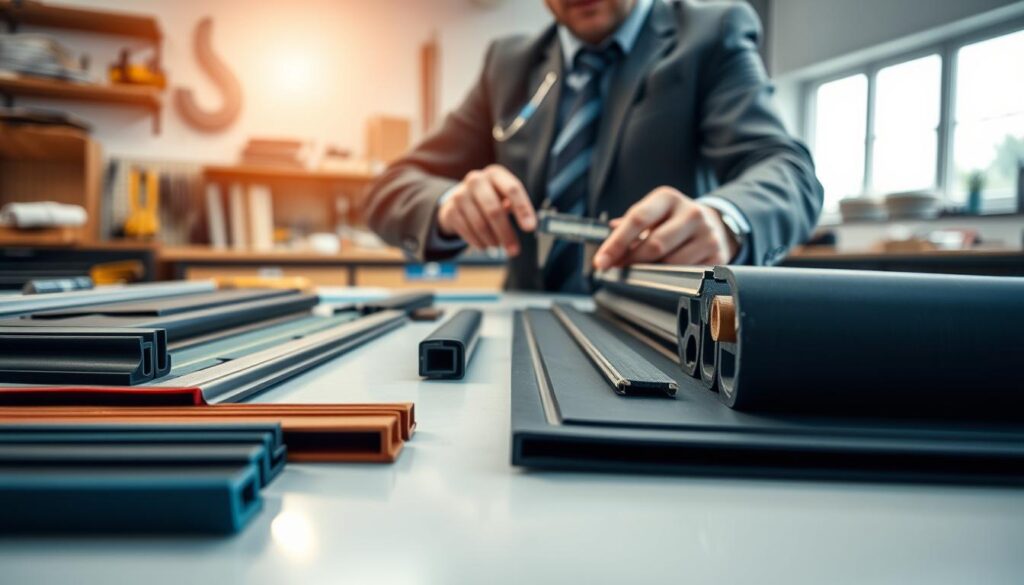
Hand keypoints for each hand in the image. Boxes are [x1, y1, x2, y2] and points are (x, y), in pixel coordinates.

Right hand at [437, 164, 536, 255]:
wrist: (460, 199)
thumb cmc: (491, 198)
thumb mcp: (504, 195)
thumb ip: (515, 205)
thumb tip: (528, 224)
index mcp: (495, 174)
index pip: (512, 189)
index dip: (523, 209)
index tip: (530, 228)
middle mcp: (476, 180)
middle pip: (494, 210)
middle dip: (506, 233)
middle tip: (514, 250)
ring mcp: (460, 194)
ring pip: (480, 224)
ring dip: (492, 240)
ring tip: (498, 246)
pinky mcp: (450, 210)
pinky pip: (467, 232)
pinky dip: (479, 242)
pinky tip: (485, 245)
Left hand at [593, 187, 737, 269]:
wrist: (714, 225)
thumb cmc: (672, 222)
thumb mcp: (652, 214)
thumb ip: (628, 227)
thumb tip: (604, 246)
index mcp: (668, 198)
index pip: (637, 219)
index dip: (616, 243)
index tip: (601, 262)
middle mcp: (691, 213)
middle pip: (654, 245)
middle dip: (631, 262)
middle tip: (618, 272)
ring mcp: (707, 234)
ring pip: (671, 264)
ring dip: (651, 273)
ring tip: (644, 272)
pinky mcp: (718, 256)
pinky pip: (687, 276)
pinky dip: (672, 280)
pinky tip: (668, 276)